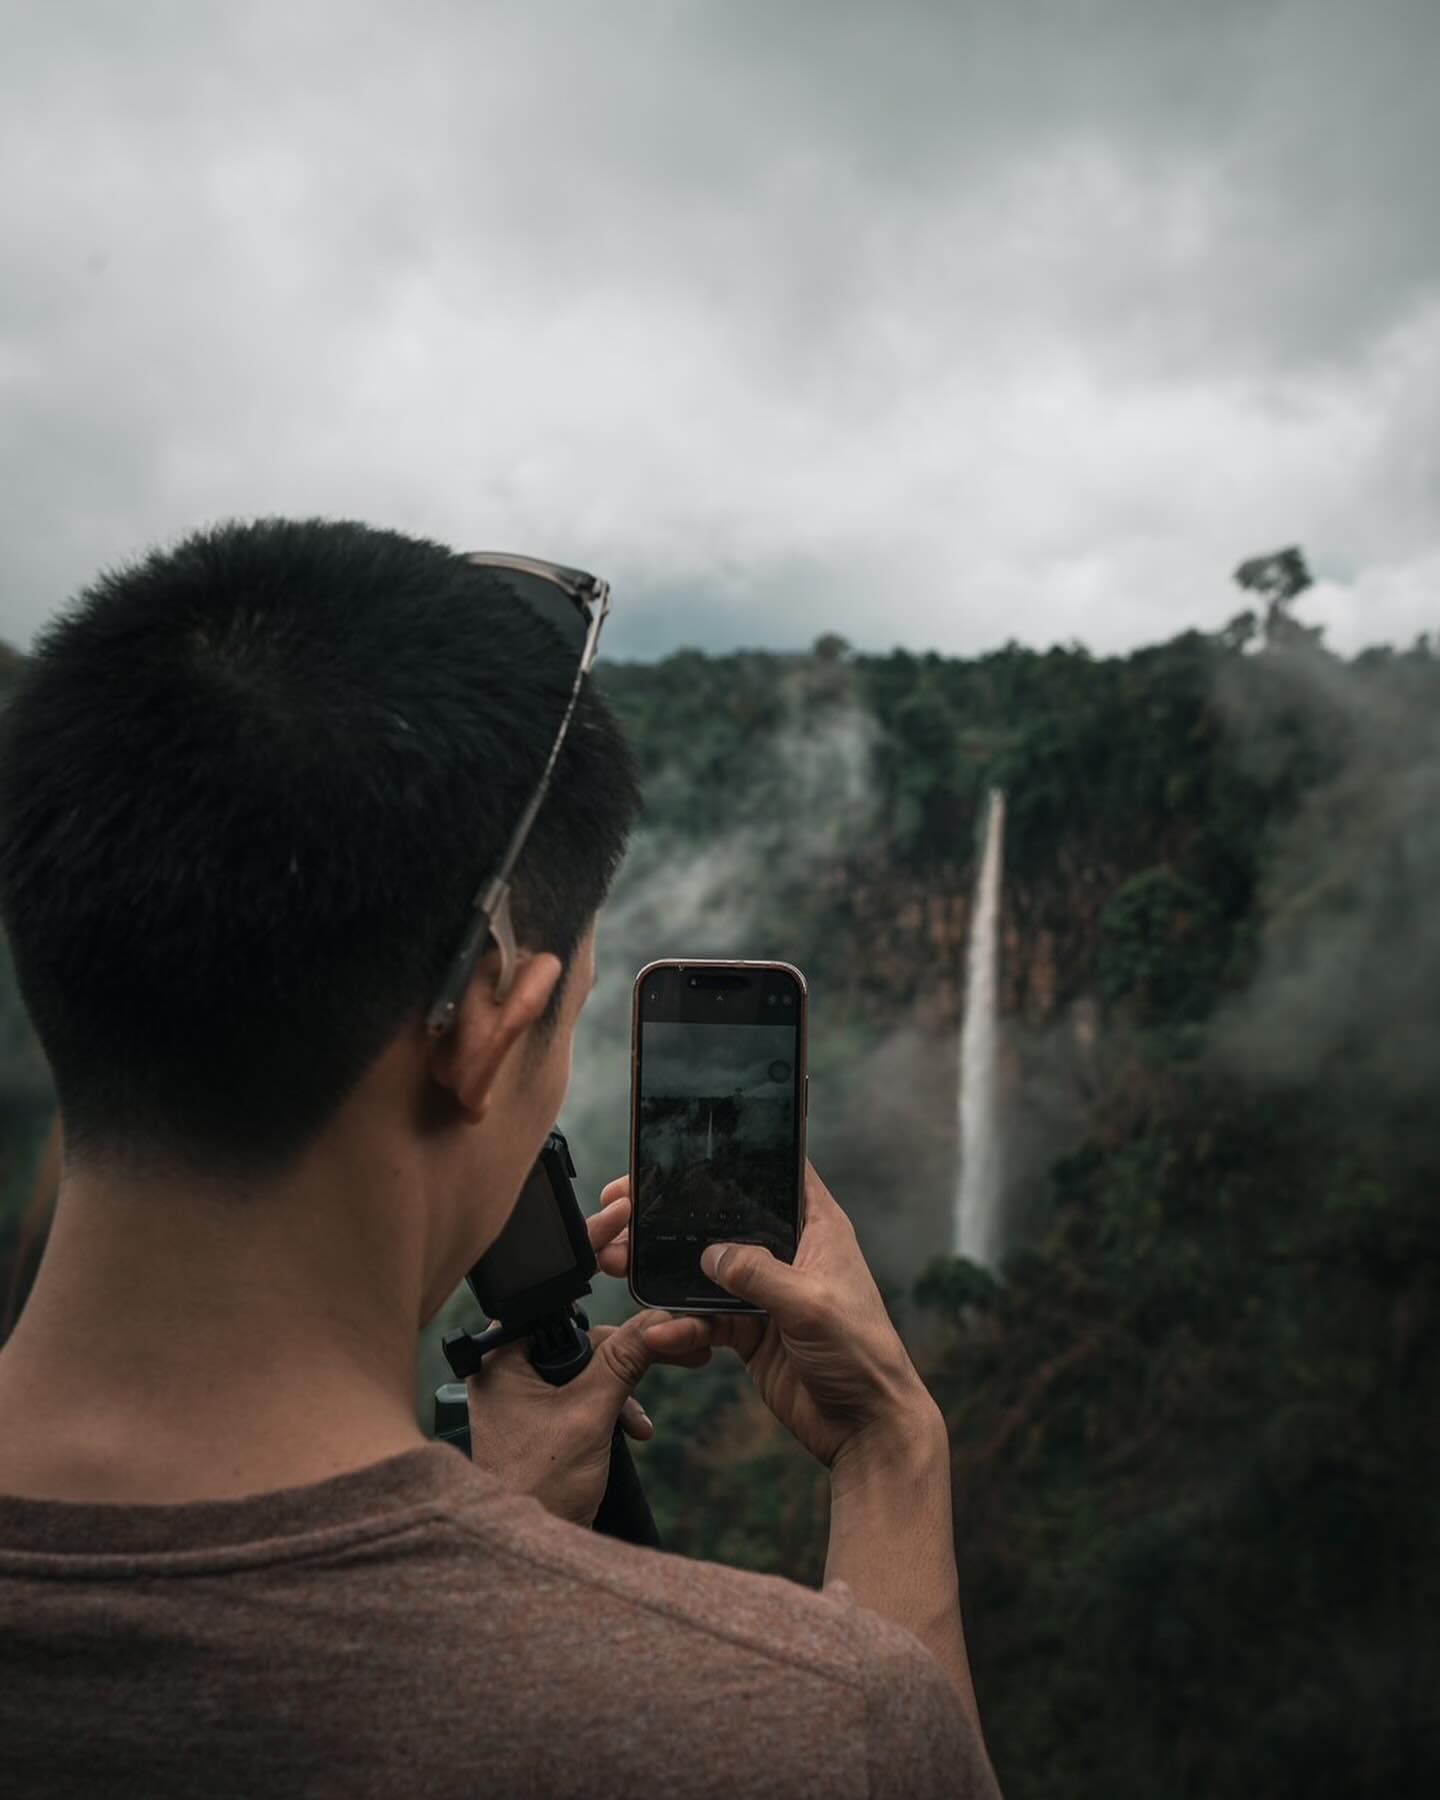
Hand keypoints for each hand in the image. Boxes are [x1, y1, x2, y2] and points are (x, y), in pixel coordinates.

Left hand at [464, 1192, 710, 1526]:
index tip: (623, 1214)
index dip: (592, 1250)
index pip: (553, 1289)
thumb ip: (625, 1359)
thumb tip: (662, 1319)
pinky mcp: (539, 1417)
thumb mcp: (590, 1415)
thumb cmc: (535, 1489)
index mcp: (502, 1355)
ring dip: (626, 1380)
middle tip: (676, 1332)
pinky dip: (614, 1404)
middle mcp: (506, 1367)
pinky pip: (585, 1390)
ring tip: (663, 1393)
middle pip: (581, 1327)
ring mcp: (522, 1394)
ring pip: (588, 1361)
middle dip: (629, 1341)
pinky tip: (636, 1429)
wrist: (528, 1557)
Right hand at [595, 1162, 937, 1471]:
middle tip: (625, 1209)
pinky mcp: (749, 1331)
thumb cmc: (863, 1355)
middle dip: (675, 1216)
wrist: (865, 1428)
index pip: (775, 1174)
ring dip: (663, 1272)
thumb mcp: (812, 1305)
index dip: (733, 1159)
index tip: (682, 1152)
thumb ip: (760, 1274)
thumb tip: (711, 1254)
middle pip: (724, 1220)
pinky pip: (704, 1319)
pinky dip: (680, 1325)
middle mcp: (789, 1253)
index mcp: (817, 1228)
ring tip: (620, 1265)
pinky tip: (659, 1332)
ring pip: (704, 1270)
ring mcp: (766, 1293)